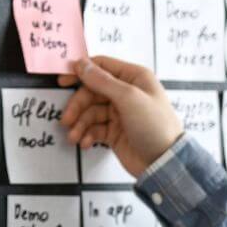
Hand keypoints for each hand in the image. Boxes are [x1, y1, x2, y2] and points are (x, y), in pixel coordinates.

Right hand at [57, 56, 183, 178]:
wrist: (163, 162)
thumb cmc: (155, 126)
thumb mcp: (129, 98)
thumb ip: (103, 81)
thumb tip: (82, 64)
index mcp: (134, 78)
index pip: (102, 66)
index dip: (82, 71)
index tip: (62, 80)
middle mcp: (126, 93)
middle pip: (92, 91)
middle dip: (78, 105)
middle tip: (67, 119)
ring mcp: (120, 113)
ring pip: (90, 111)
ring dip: (80, 123)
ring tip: (75, 136)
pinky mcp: (115, 131)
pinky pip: (94, 128)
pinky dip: (87, 134)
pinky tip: (86, 142)